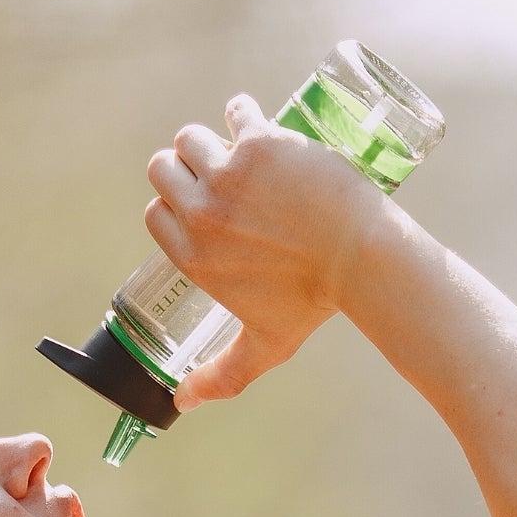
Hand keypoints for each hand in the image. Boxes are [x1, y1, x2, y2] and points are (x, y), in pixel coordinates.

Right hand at [143, 94, 390, 409]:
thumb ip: (221, 376)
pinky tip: (253, 121)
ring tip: (235, 148)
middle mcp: (202, 215)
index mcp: (195, 258)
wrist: (360, 260)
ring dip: (209, 139)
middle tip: (216, 175)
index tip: (199, 206)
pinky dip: (243, 113)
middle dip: (183, 169)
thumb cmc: (313, 305)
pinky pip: (235, 112)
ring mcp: (228, 176)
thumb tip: (182, 404)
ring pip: (191, 137)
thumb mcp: (263, 346)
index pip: (156, 216)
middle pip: (163, 171)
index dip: (174, 207)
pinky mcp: (258, 143)